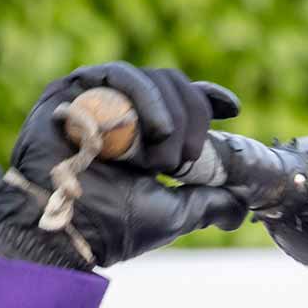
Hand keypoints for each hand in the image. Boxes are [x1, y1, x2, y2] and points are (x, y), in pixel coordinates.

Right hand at [0, 62, 247, 269]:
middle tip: (184, 164)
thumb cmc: (113, 227)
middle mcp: (122, 113)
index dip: (207, 99)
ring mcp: (97, 99)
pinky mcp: (73, 90)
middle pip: (174, 85)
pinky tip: (156, 130)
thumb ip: (210, 203)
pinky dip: (145, 97)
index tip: (234, 109)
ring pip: (152, 78)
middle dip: (192, 121)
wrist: (66, 233)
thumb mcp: (175, 213)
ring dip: (171, 117)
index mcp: (144, 135)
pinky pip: (119, 75)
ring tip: (165, 160)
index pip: (180, 100)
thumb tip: (242, 208)